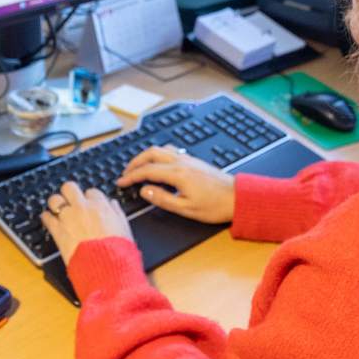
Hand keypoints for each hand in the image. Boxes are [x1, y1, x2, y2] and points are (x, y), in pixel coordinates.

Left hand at [41, 181, 133, 264]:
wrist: (106, 269)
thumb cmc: (117, 252)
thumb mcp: (125, 229)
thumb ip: (117, 213)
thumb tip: (113, 205)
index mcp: (100, 206)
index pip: (91, 191)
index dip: (89, 198)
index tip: (88, 204)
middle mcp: (83, 208)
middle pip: (69, 187)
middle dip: (69, 193)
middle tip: (69, 200)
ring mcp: (68, 218)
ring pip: (54, 199)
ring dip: (55, 203)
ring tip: (57, 209)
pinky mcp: (58, 232)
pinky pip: (47, 218)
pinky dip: (47, 218)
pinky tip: (48, 219)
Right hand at [116, 145, 234, 223]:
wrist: (237, 197)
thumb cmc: (215, 205)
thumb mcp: (186, 209)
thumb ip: (163, 199)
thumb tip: (145, 191)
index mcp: (178, 174)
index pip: (147, 170)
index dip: (131, 176)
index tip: (121, 182)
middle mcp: (181, 162)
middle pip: (151, 153)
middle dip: (135, 162)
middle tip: (126, 173)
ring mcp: (188, 158)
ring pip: (160, 149)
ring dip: (146, 156)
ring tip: (138, 167)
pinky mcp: (194, 160)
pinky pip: (170, 151)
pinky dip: (157, 155)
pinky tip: (158, 164)